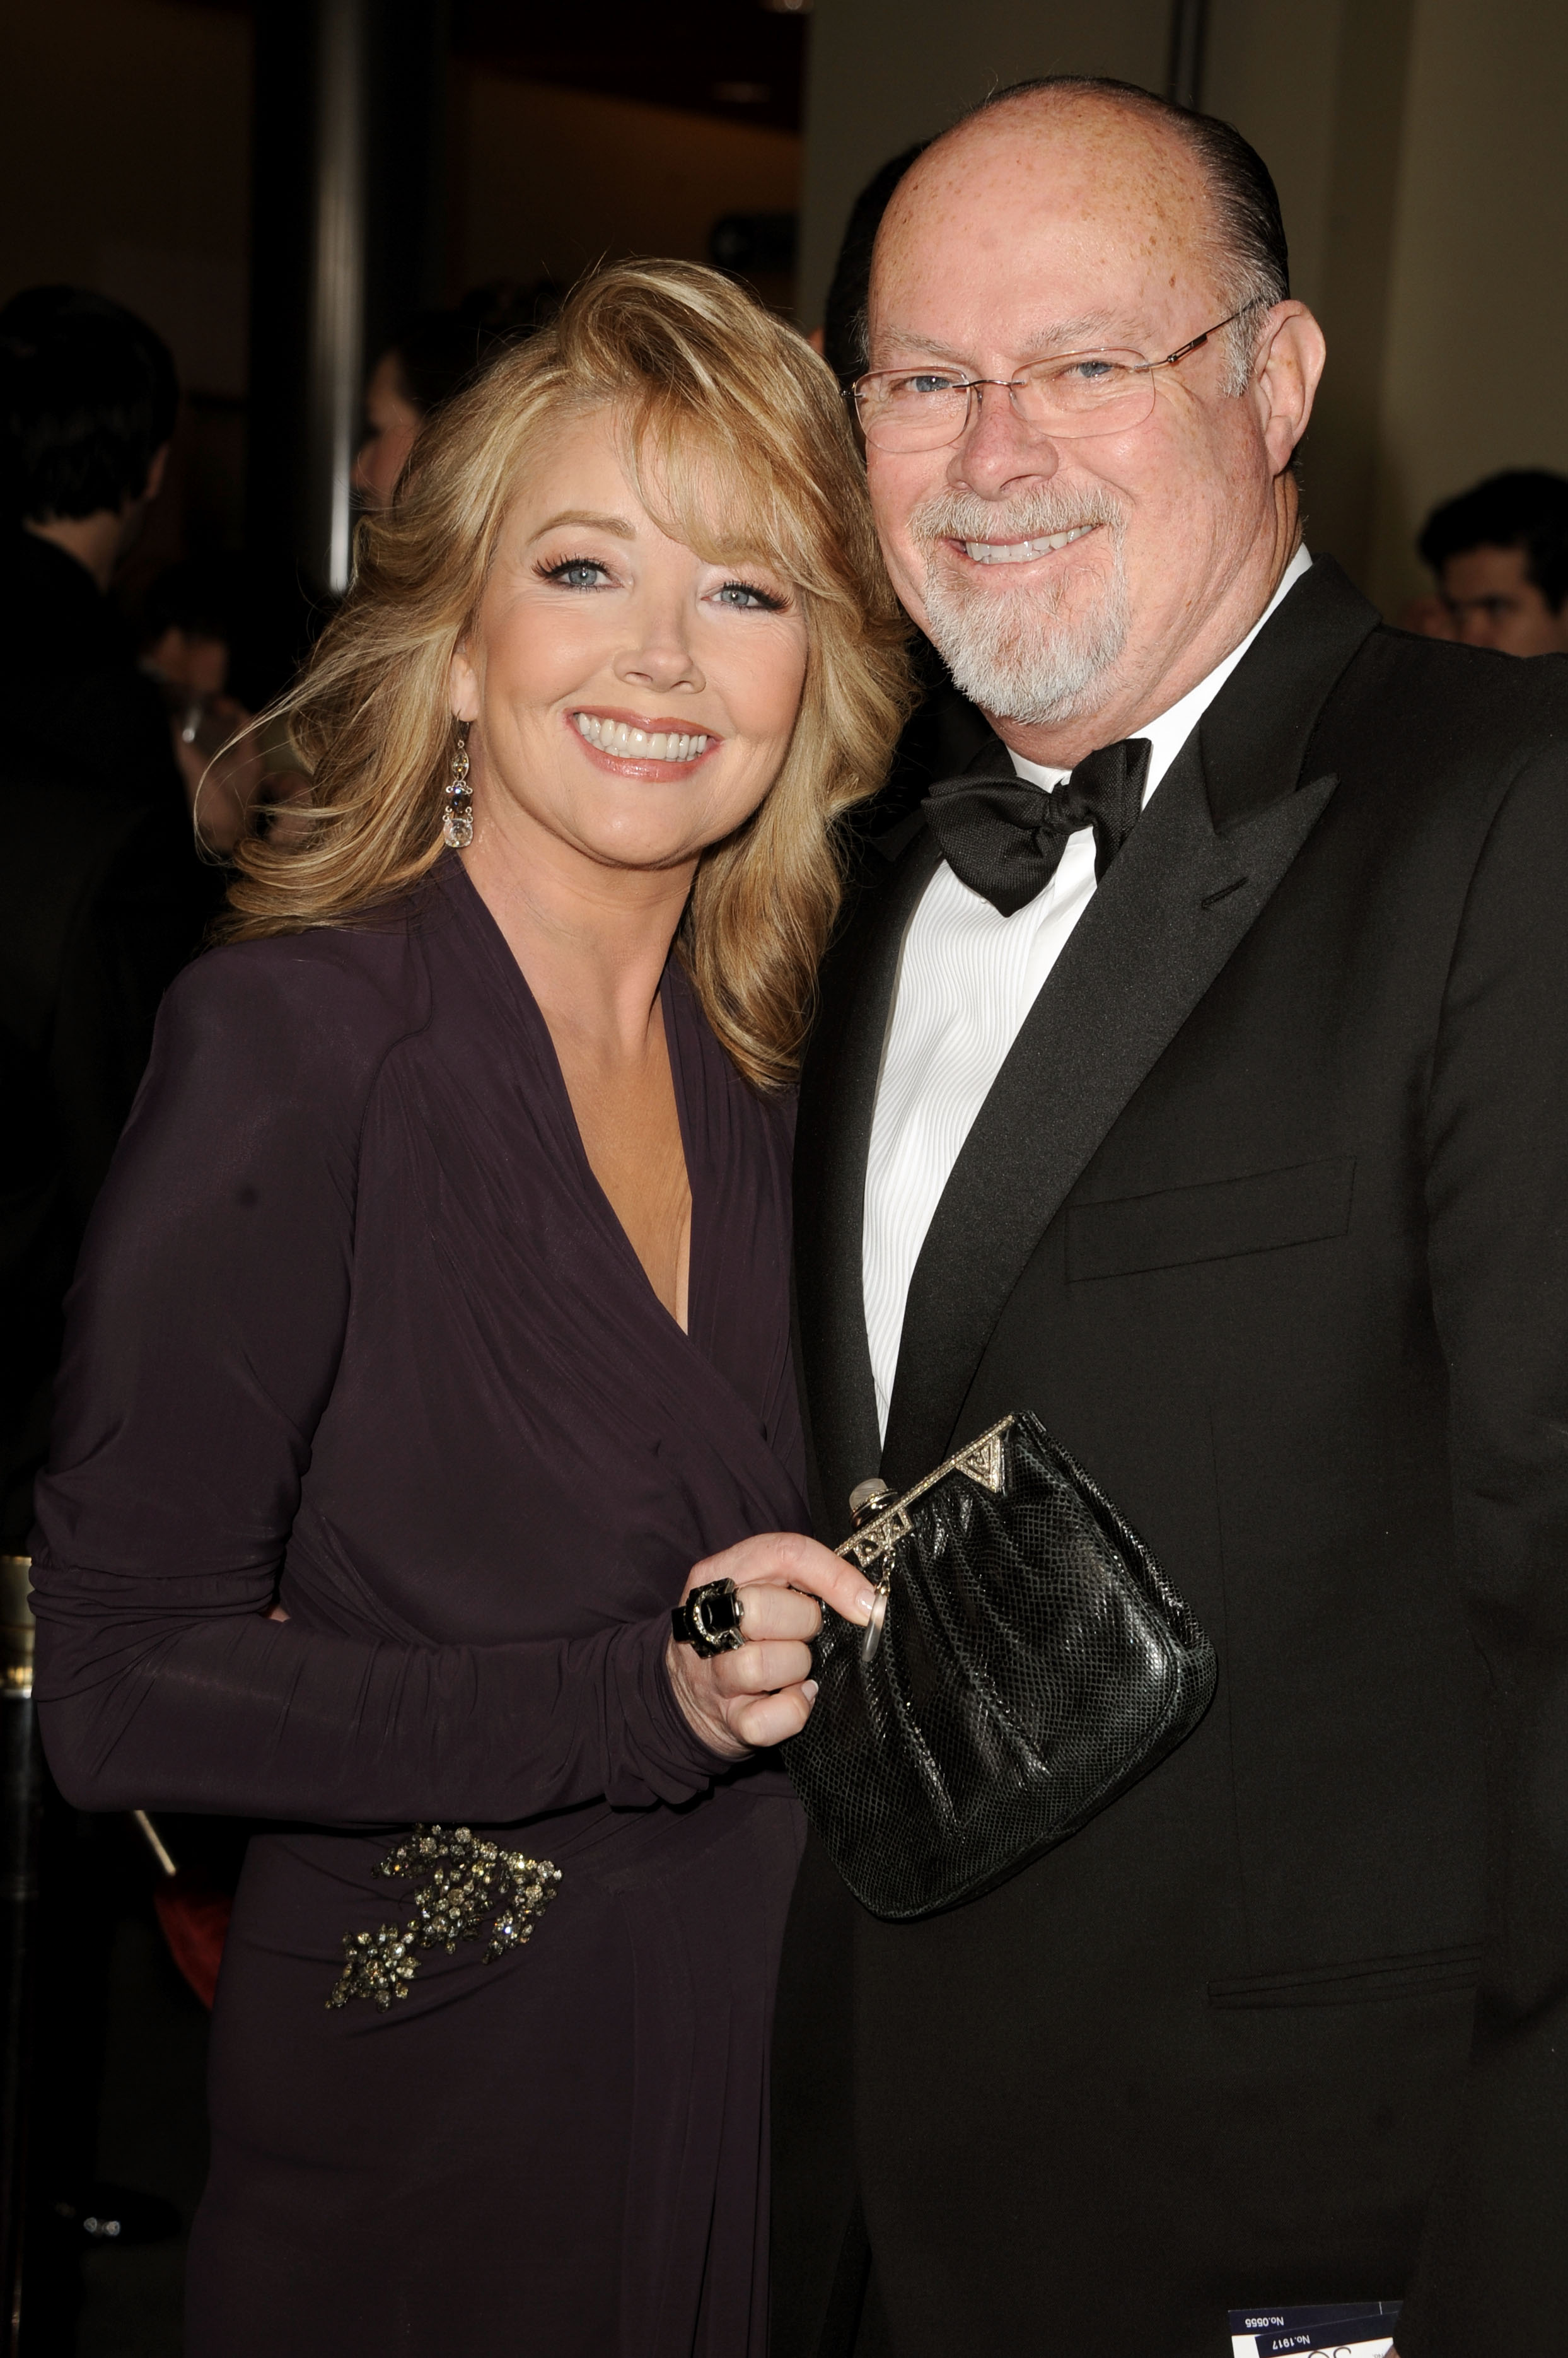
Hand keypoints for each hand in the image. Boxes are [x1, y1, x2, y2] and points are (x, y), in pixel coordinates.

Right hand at [666, 1532, 876, 1760]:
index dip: (833, 1576)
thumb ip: (806, 1578)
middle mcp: (708, 1622)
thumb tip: (868, 1601)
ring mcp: (713, 1674)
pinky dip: (792, 1711)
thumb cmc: (746, 1633)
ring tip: (796, 1668)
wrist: (691, 1695)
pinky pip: (765, 1721)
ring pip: (759, 1665)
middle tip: (806, 1635)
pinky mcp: (727, 1719)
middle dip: (803, 1624)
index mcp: (719, 1574)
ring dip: (795, 1668)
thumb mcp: (762, 1587)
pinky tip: (798, 1697)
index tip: (867, 1603)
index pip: (782, 1555)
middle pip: (761, 1609)